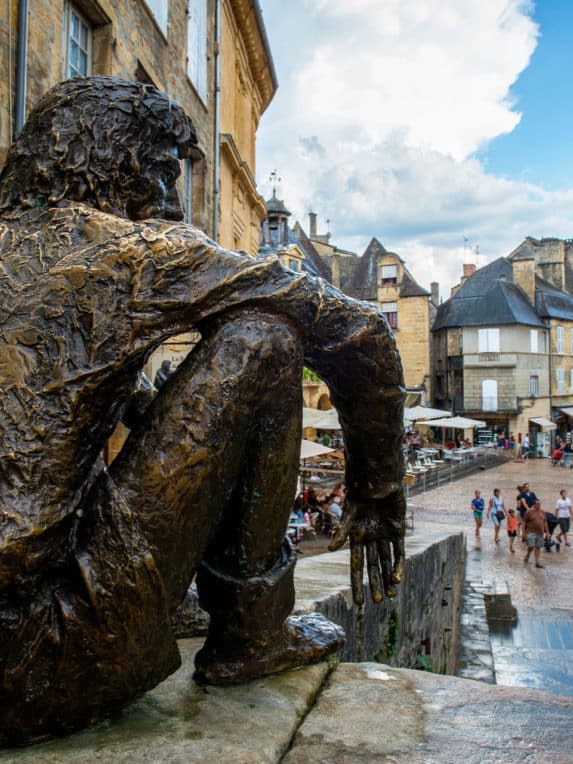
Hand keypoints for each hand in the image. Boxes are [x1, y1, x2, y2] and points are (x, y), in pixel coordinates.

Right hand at [328, 483, 404, 605]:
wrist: (377, 478)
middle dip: (375, 584)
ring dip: (388, 578)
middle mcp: (370, 539)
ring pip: (386, 562)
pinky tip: (398, 577)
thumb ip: (342, 531)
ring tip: (391, 595)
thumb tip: (331, 548)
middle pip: (373, 567)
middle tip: (378, 601)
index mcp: (356, 538)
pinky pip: (398, 551)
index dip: (358, 584)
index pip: (356, 566)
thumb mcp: (349, 513)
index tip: (358, 602)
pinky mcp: (397, 530)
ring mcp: (384, 535)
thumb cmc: (359, 494)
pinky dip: (398, 564)